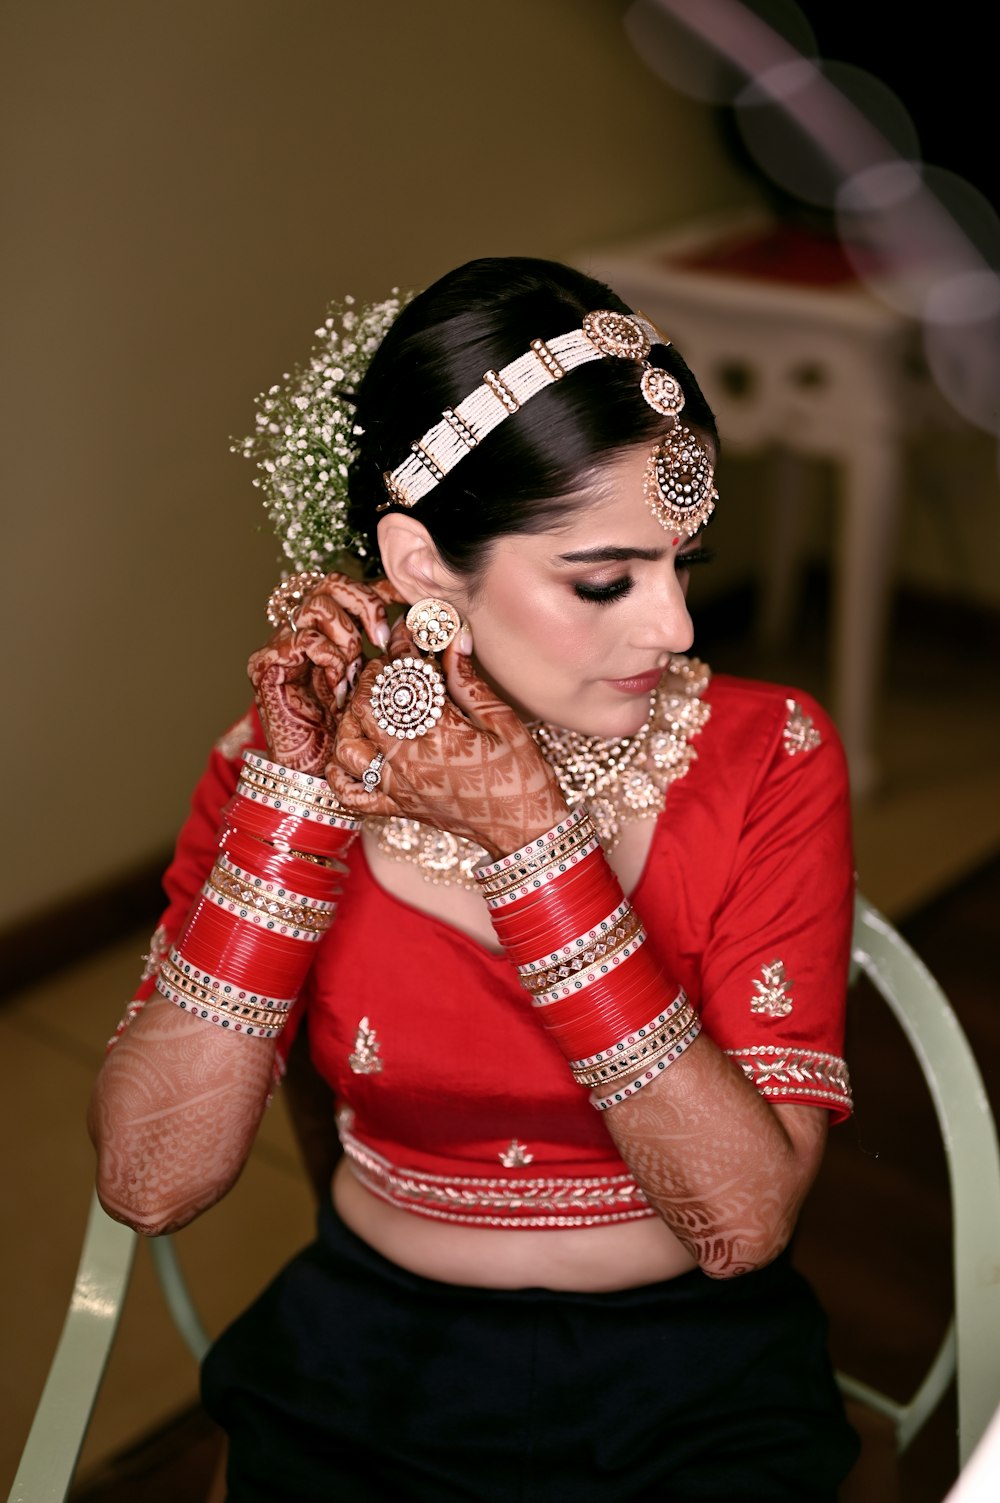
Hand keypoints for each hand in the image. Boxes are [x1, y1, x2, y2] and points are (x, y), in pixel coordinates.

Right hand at [248, 573, 401, 774]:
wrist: (316, 775)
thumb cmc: (349, 736)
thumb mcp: (379, 688)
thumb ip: (390, 654)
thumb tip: (415, 623)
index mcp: (327, 634)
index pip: (347, 589)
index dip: (376, 588)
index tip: (405, 600)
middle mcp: (301, 634)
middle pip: (330, 584)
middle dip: (364, 603)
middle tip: (382, 637)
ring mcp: (281, 647)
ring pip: (316, 604)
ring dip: (346, 634)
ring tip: (354, 668)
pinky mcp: (265, 665)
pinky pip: (304, 638)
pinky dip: (329, 656)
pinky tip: (337, 683)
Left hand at [327, 620, 568, 857]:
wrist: (523, 831)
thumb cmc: (521, 775)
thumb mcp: (503, 721)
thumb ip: (469, 681)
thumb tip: (453, 639)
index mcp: (439, 736)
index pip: (404, 679)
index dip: (403, 647)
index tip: (406, 631)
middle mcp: (409, 762)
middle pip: (364, 707)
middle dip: (372, 677)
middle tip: (387, 665)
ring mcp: (397, 788)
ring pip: (348, 746)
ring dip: (351, 719)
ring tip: (368, 705)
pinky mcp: (396, 808)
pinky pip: (350, 794)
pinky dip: (342, 773)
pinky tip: (355, 752)